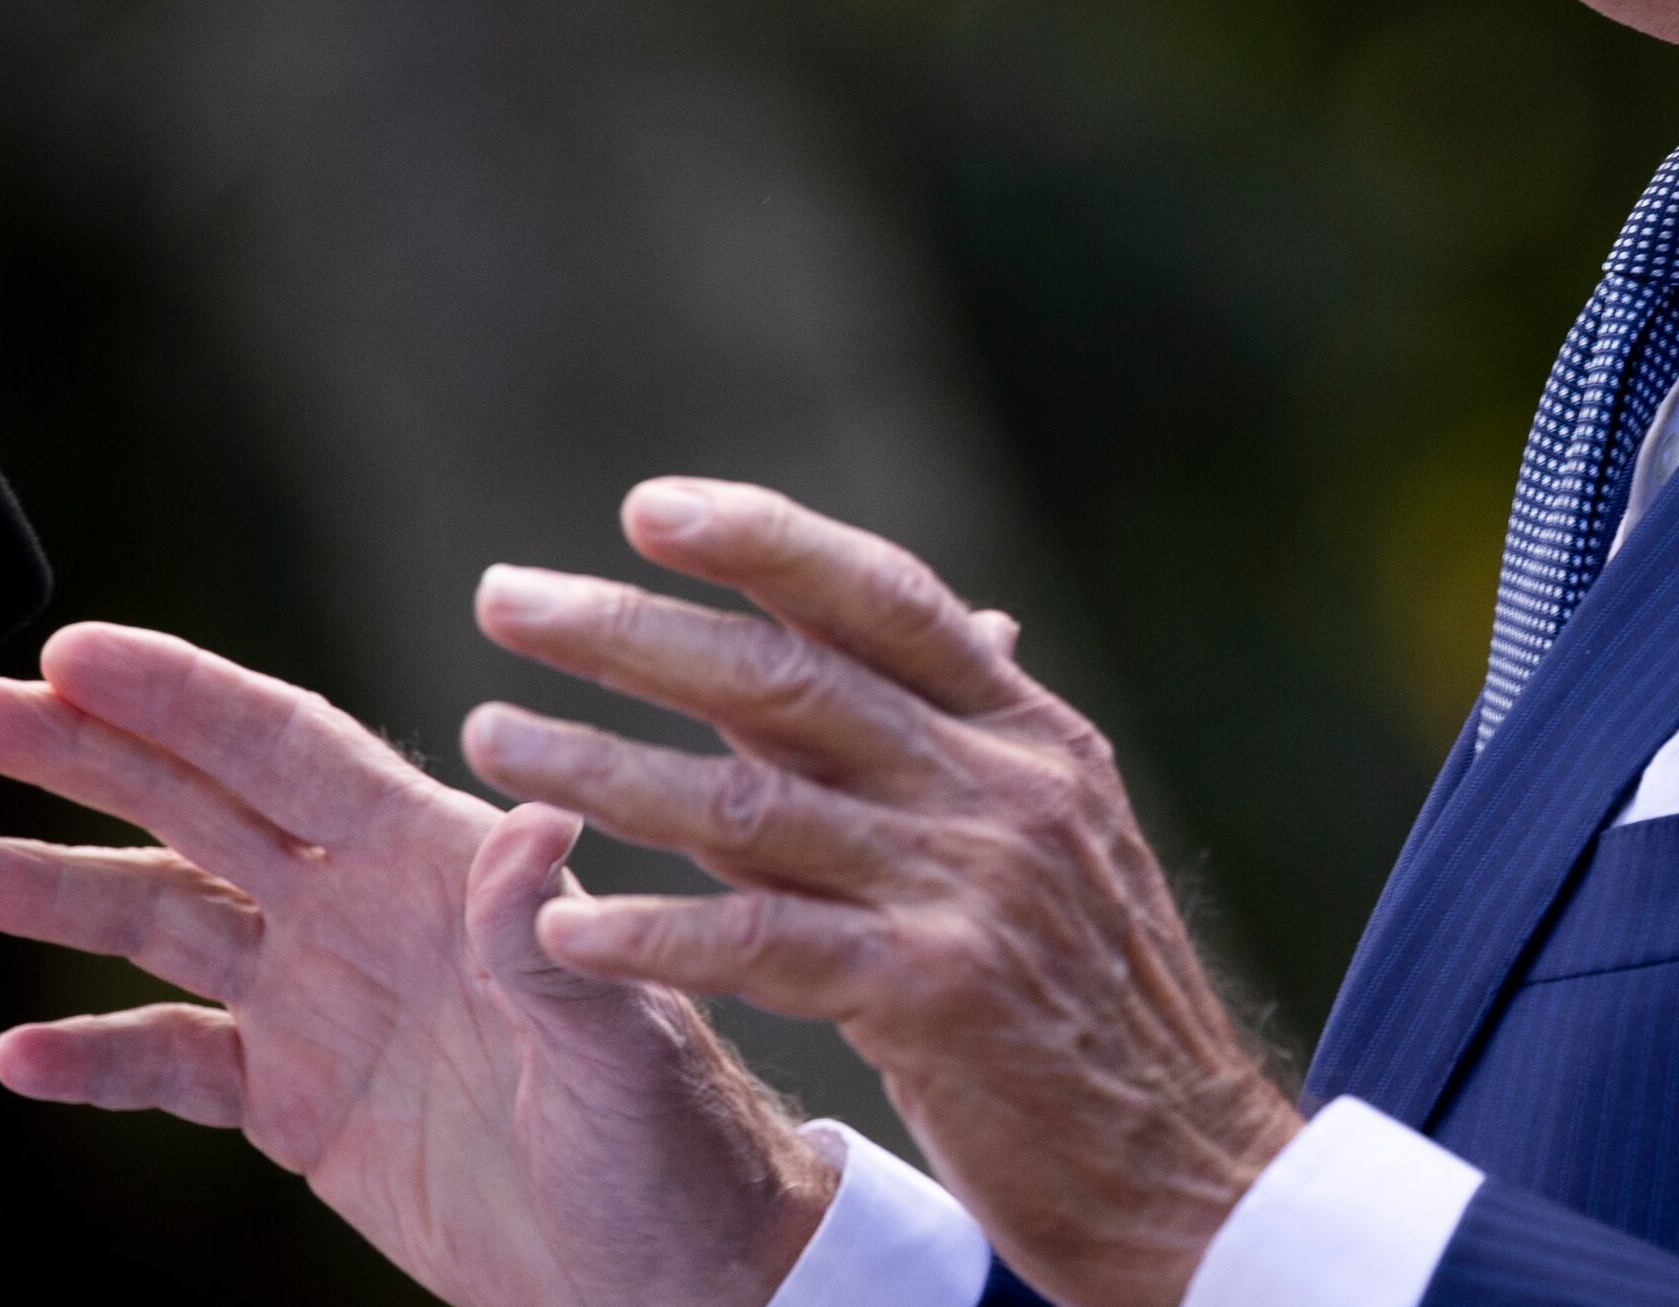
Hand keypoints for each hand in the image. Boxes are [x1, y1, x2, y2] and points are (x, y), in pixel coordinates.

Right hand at [0, 622, 834, 1306]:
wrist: (673, 1272)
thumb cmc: (675, 1141)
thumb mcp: (621, 1038)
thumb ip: (551, 942)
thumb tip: (532, 826)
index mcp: (438, 862)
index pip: (288, 751)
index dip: (183, 696)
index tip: (72, 652)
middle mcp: (365, 909)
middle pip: (197, 806)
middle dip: (80, 755)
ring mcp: (323, 1002)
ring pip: (162, 920)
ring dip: (55, 892)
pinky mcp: (300, 1103)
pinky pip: (175, 1063)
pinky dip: (97, 1056)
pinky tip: (17, 1052)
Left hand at [461, 480, 1301, 1306]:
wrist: (1189, 1172)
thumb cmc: (1092, 1008)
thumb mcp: (1044, 844)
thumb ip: (933, 750)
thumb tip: (852, 650)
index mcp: (1029, 735)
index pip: (882, 598)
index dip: (763, 542)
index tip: (644, 507)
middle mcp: (1001, 789)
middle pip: (787, 677)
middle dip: (630, 629)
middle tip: (502, 599)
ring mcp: (969, 889)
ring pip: (747, 802)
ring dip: (600, 765)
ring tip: (490, 737)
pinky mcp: (933, 998)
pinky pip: (762, 945)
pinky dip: (654, 931)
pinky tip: (562, 925)